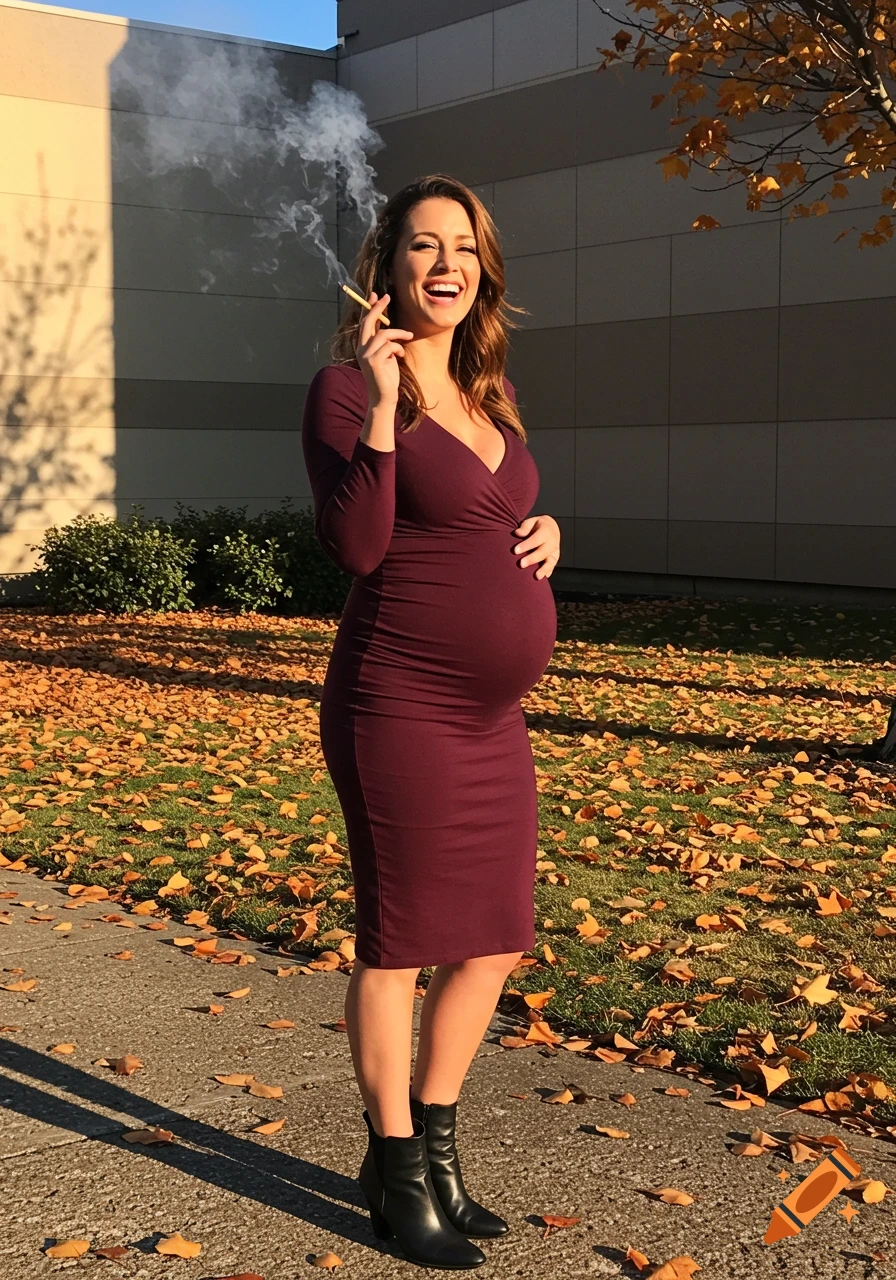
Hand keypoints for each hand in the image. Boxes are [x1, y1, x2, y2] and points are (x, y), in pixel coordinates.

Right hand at [355, 291, 414, 407]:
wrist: (384, 398)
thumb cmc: (387, 378)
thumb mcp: (387, 356)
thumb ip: (385, 343)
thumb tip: (389, 327)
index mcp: (363, 347)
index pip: (365, 323)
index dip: (369, 308)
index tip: (375, 295)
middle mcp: (361, 349)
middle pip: (367, 322)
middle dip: (377, 308)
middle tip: (387, 297)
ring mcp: (366, 355)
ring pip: (383, 334)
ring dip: (398, 333)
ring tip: (408, 336)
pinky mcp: (373, 362)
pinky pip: (388, 346)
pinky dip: (398, 348)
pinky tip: (401, 355)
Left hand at [513, 514, 560, 578]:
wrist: (550, 528)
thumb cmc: (536, 526)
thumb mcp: (531, 522)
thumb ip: (525, 527)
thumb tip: (517, 533)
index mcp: (546, 531)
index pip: (536, 539)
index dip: (526, 545)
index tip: (515, 551)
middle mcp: (552, 542)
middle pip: (543, 552)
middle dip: (532, 559)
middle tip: (521, 564)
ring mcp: (554, 551)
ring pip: (550, 561)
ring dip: (543, 569)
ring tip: (536, 576)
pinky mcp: (554, 558)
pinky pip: (552, 567)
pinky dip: (547, 572)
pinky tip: (541, 578)